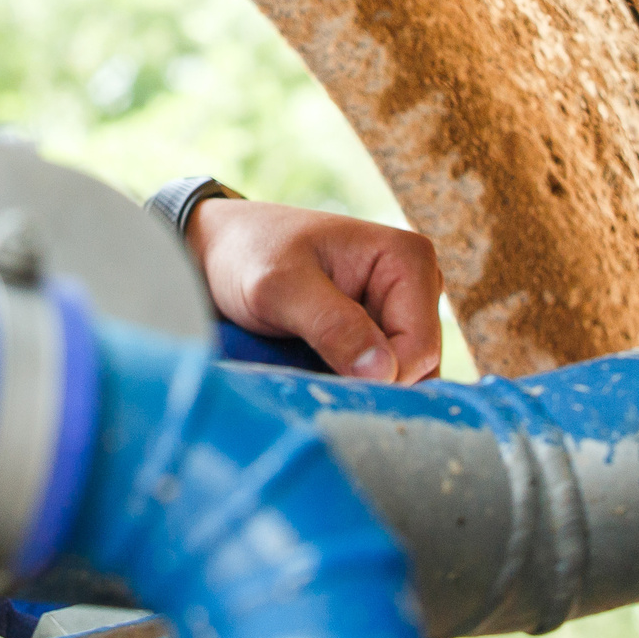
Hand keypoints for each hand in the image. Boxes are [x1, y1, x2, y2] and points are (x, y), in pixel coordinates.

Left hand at [185, 198, 442, 382]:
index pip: (420, 348)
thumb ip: (331, 324)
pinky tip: (313, 372)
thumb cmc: (247, 254)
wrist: (218, 250)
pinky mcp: (380, 332)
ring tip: (307, 370)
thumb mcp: (279, 286)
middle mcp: (416, 284)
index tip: (325, 379)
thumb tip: (385, 372)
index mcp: (408, 258)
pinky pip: (382, 377)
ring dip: (359, 388)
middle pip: (417, 367)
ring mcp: (399, 310)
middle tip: (310, 375)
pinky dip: (351, 385)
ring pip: (402, 378)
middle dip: (370, 384)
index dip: (381, 377)